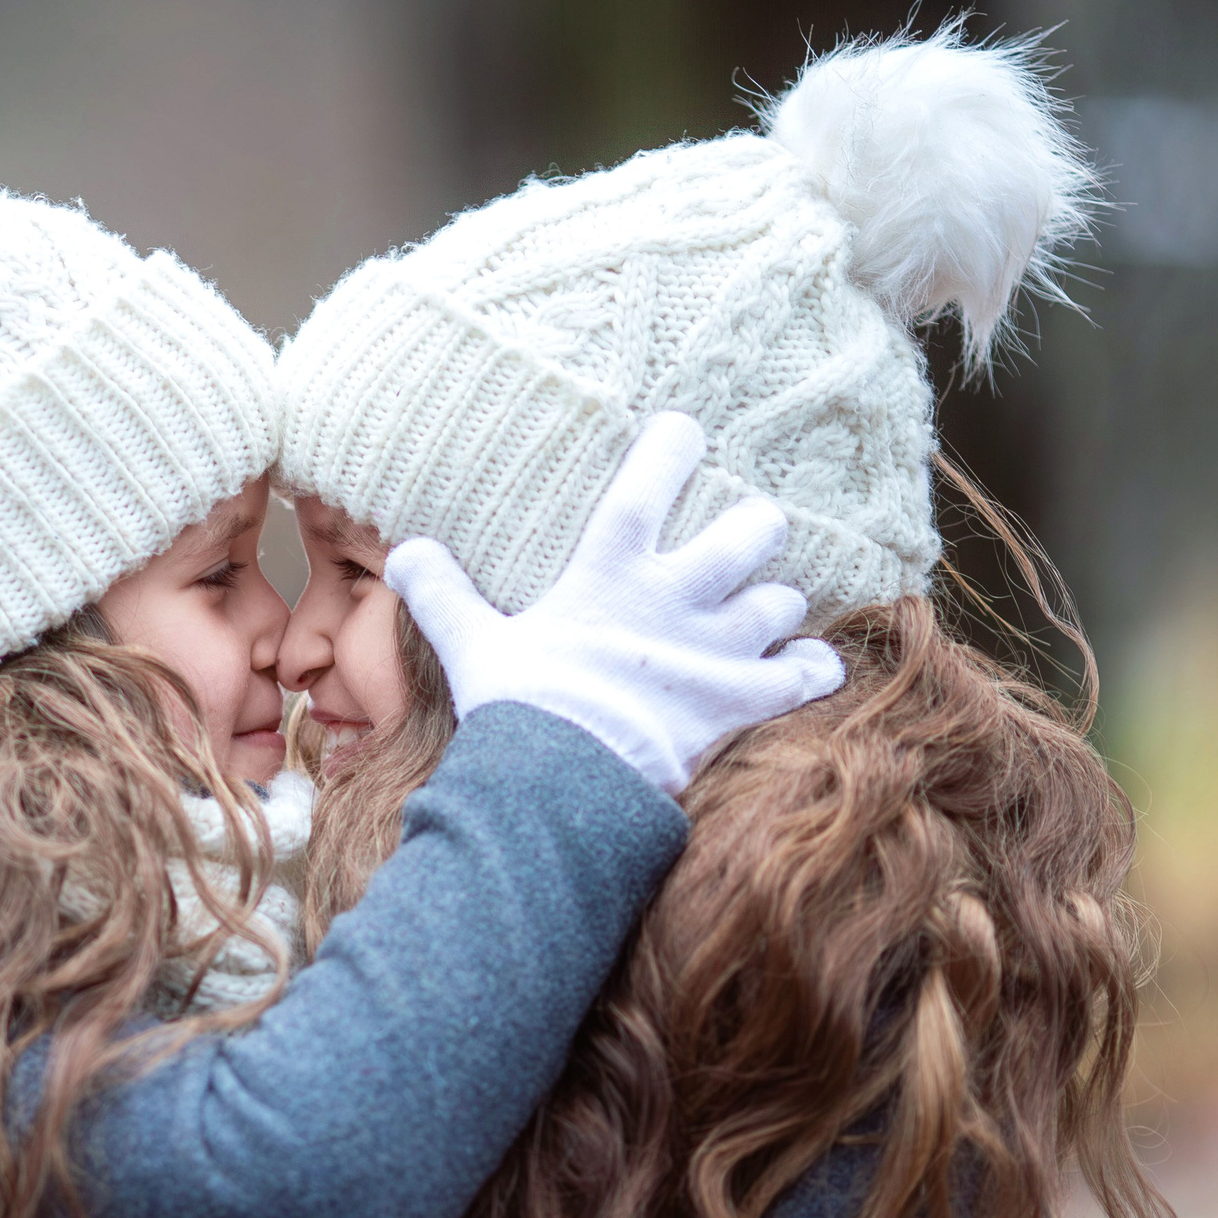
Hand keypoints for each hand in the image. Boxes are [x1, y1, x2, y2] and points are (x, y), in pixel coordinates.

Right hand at [385, 412, 844, 791]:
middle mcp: (676, 598)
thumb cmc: (519, 710)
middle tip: (750, 536)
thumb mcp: (472, 645)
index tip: (687, 431)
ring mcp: (717, 650)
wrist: (562, 785)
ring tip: (768, 611)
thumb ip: (441, 593)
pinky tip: (810, 666)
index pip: (650, 482)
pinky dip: (814, 667)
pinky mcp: (744, 702)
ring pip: (782, 600)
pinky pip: (808, 673)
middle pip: (751, 532)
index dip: (675, 447)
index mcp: (611, 572)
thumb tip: (403, 553)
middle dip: (758, 528)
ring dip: (779, 604)